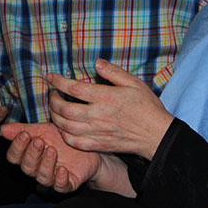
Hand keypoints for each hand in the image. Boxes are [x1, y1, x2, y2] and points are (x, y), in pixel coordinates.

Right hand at [1, 122, 100, 192]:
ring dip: (45, 164)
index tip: (24, 134)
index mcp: (30, 155)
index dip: (17, 147)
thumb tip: (3, 129)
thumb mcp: (45, 130)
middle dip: (31, 154)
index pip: (15, 157)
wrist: (90, 147)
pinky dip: (60, 179)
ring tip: (52, 151)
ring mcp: (53, 177)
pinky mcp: (68, 183)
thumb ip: (25, 130)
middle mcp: (39, 168)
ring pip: (42, 177)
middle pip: (27, 168)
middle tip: (39, 142)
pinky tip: (62, 169)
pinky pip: (61, 186)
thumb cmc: (63, 138)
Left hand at [48, 59, 173, 159]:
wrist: (156, 134)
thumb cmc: (147, 107)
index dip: (59, 82)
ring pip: (65, 126)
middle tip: (52, 94)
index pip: (74, 88)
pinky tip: (64, 128)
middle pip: (64, 109)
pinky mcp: (99, 144)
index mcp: (106, 97)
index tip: (51, 77)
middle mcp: (98, 115)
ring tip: (55, 109)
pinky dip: (64, 135)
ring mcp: (97, 132)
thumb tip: (97, 63)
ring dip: (55, 117)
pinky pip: (74, 142)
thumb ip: (114, 72)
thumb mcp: (134, 83)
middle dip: (53, 100)